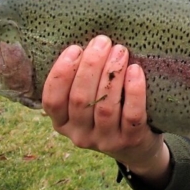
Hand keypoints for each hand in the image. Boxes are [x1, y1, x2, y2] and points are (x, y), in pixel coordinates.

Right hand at [42, 35, 170, 187]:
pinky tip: (135, 70)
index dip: (61, 73)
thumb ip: (80, 82)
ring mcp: (105, 141)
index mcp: (62, 123)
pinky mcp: (130, 140)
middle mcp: (80, 135)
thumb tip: (86, 42)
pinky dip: (134, 91)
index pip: (52, 100)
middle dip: (91, 66)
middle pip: (80, 99)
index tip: (75, 48)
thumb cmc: (109, 113)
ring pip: (105, 106)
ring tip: (120, 50)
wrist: (138, 147)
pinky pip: (132, 114)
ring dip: (112, 74)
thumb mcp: (87, 104)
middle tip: (103, 41)